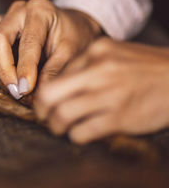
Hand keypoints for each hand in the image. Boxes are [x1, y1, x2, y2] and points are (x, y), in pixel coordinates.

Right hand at [0, 0, 101, 98]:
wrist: (72, 25)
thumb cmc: (74, 38)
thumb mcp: (73, 53)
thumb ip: (55, 70)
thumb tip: (37, 93)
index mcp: (40, 11)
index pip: (26, 43)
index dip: (24, 70)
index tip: (25, 91)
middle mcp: (18, 9)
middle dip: (3, 68)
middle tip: (14, 90)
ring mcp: (3, 14)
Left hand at [36, 38, 168, 144]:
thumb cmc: (147, 69)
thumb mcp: (116, 55)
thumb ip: (88, 67)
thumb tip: (60, 86)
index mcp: (96, 52)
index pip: (56, 75)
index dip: (45, 92)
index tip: (45, 103)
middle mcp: (100, 70)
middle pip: (49, 94)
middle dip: (41, 110)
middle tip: (44, 117)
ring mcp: (110, 94)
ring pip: (62, 114)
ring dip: (55, 126)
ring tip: (58, 128)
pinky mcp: (121, 117)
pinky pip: (83, 131)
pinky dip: (75, 135)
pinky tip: (80, 134)